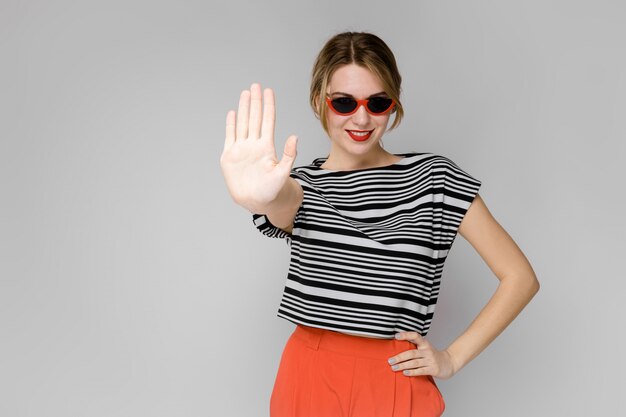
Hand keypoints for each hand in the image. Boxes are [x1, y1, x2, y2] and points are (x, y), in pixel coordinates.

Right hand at [220, 83, 297, 212]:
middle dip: (255, 102)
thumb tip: (295, 137)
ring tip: (245, 93)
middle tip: (256, 85)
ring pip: (243, 124)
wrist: (257, 202)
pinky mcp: (230, 157)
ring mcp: (242, 149)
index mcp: (267, 147)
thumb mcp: (283, 173)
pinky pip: (230, 137)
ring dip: (244, 109)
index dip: (268, 106)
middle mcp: (254, 145)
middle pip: (255, 118)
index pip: (268, 121)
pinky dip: (231, 125)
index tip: (269, 91)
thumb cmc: (272, 190)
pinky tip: (233, 113)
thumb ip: (289, 155)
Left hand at [387, 331, 457, 379]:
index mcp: (425, 343)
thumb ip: (414, 346)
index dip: (406, 335)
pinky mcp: (433, 369)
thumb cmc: (432, 355)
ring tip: (393, 368)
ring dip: (403, 365)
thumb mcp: (425, 348)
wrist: (449, 363)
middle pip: (411, 353)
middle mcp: (427, 351)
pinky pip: (421, 371)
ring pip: (414, 362)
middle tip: (389, 360)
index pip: (415, 336)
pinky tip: (405, 373)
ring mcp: (430, 360)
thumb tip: (396, 346)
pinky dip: (412, 372)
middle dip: (399, 357)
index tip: (396, 336)